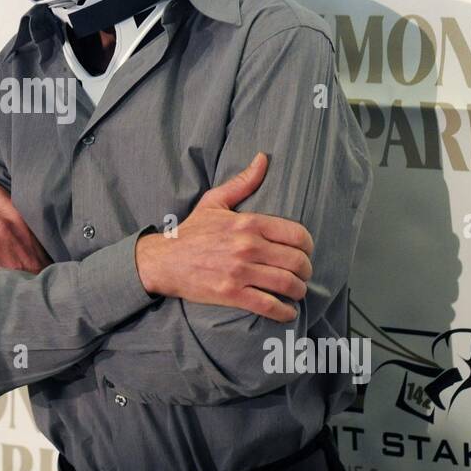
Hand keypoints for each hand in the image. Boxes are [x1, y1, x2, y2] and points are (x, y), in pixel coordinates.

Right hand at [134, 152, 312, 320]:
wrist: (163, 261)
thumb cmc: (191, 232)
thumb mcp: (214, 202)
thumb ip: (243, 182)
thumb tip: (263, 159)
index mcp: (248, 223)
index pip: (297, 235)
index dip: (308, 247)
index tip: (305, 253)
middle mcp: (247, 246)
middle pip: (296, 261)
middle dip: (306, 271)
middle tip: (303, 275)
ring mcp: (240, 271)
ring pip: (287, 284)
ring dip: (298, 291)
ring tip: (296, 292)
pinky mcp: (231, 293)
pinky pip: (268, 305)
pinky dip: (284, 312)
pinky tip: (287, 312)